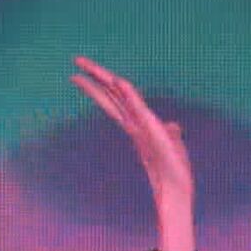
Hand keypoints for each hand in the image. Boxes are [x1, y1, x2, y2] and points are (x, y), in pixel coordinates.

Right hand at [72, 56, 195, 250]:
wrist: (176, 189)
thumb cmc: (174, 170)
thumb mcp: (174, 144)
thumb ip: (170, 132)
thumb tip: (174, 125)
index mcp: (137, 124)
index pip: (115, 99)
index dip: (100, 84)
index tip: (81, 72)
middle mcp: (134, 124)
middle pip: (110, 94)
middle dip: (94, 77)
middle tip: (75, 61)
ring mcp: (140, 127)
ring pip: (118, 97)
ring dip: (103, 78)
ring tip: (84, 65)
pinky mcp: (150, 131)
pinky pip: (138, 109)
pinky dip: (129, 94)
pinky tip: (120, 81)